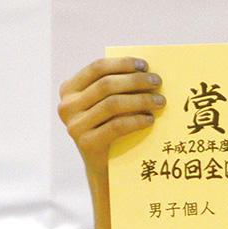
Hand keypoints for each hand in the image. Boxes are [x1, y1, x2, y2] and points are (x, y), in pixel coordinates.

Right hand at [57, 57, 164, 177]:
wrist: (103, 165)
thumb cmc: (109, 126)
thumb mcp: (106, 103)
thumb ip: (117, 86)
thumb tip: (146, 70)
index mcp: (69, 89)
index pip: (97, 68)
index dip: (122, 63)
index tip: (145, 65)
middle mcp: (67, 106)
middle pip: (106, 85)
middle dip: (136, 81)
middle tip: (158, 83)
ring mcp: (74, 126)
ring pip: (112, 104)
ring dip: (141, 100)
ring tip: (160, 101)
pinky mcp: (86, 144)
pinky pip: (117, 126)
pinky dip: (136, 120)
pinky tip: (150, 119)